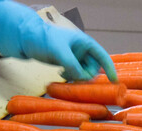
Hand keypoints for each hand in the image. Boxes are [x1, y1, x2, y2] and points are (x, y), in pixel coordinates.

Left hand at [0, 0, 116, 81]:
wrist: (26, 38)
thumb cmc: (43, 39)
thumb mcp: (59, 51)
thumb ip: (72, 65)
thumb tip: (81, 78)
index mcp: (85, 43)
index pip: (102, 56)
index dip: (110, 69)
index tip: (115, 81)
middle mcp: (82, 51)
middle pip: (93, 69)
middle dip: (87, 76)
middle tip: (75, 78)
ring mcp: (75, 58)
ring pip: (84, 73)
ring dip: (78, 78)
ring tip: (64, 74)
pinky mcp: (67, 64)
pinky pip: (75, 75)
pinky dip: (71, 77)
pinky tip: (60, 73)